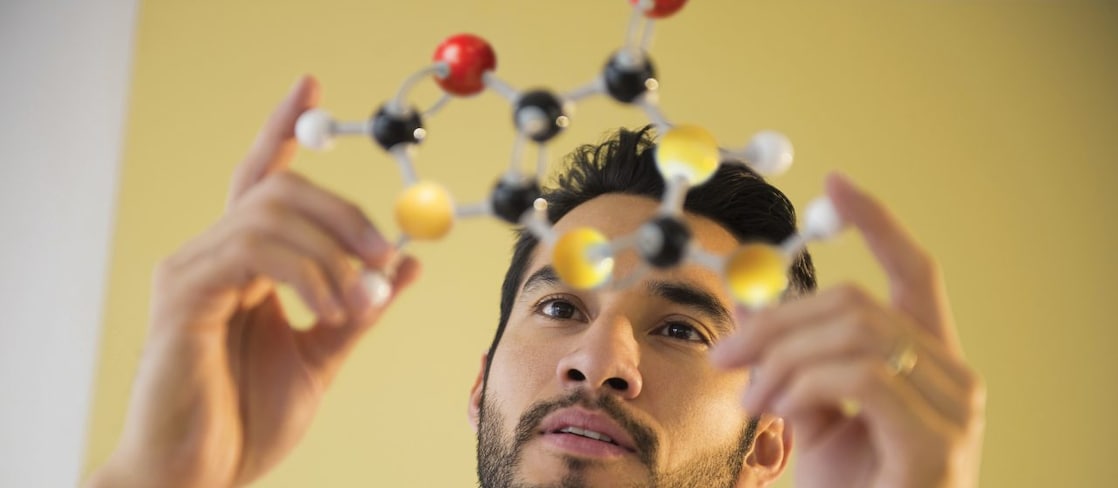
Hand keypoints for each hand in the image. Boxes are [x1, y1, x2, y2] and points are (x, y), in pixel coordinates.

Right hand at [87, 76, 420, 487]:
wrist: (200, 475)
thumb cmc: (247, 420)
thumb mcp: (325, 355)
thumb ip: (361, 307)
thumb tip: (407, 264)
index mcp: (243, 264)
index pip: (263, 178)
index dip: (284, 128)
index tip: (311, 84)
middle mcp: (211, 254)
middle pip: (278, 187)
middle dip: (345, 211)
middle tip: (388, 252)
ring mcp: (191, 269)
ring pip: (270, 212)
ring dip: (332, 252)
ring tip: (354, 304)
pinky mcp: (183, 293)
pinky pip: (255, 251)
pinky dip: (307, 273)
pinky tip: (326, 310)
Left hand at [711, 174, 985, 487]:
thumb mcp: (810, 416)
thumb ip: (796, 364)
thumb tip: (753, 318)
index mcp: (926, 361)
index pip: (913, 273)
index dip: (877, 222)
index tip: (837, 182)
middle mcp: (953, 376)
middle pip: (859, 302)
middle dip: (778, 319)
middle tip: (726, 354)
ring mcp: (953, 408)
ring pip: (855, 333)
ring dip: (783, 358)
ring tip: (753, 399)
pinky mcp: (937, 441)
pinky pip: (862, 377)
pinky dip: (805, 384)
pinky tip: (780, 411)